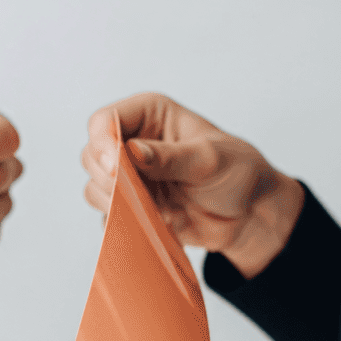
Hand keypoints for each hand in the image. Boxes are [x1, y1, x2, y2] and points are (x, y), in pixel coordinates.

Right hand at [82, 92, 303, 277]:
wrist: (249, 213)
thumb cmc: (237, 172)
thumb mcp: (209, 159)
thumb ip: (170, 157)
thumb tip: (133, 153)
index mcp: (149, 115)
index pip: (104, 121)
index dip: (102, 143)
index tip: (114, 169)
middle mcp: (132, 142)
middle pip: (91, 155)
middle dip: (109, 179)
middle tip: (137, 196)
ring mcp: (129, 176)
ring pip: (94, 188)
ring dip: (118, 204)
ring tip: (156, 211)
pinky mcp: (131, 206)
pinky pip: (109, 217)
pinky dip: (127, 224)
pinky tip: (159, 223)